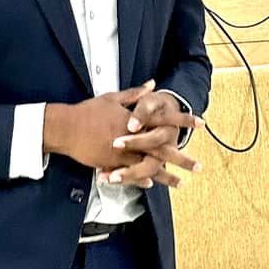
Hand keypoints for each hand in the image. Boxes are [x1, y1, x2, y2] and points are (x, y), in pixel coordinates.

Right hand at [42, 83, 201, 188]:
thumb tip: (152, 84)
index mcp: (136, 118)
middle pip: (163, 148)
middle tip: (199, 167)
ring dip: (166, 175)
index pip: (165, 118)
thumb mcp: (112, 98)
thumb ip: (135, 94)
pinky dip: (141, 179)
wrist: (67, 127)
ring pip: (149, 165)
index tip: (201, 122)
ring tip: (181, 183)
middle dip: (182, 158)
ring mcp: (124, 152)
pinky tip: (152, 183)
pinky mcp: (112, 163)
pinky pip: (131, 173)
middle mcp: (133, 136)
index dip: (184, 119)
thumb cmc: (88, 111)